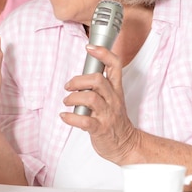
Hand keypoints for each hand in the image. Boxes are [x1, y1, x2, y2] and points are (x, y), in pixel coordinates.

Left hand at [60, 44, 139, 163]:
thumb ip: (99, 86)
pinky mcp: (101, 129)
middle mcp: (113, 100)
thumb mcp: (111, 98)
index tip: (89, 47)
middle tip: (69, 87)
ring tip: (67, 102)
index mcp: (115, 90)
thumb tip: (80, 76)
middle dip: (78, 80)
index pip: (115, 66)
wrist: (126, 145)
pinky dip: (70, 118)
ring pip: (90, 98)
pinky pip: (84, 121)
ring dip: (73, 98)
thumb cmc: (114, 119)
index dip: (103, 54)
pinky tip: (64, 117)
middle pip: (98, 80)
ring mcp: (108, 115)